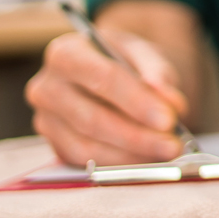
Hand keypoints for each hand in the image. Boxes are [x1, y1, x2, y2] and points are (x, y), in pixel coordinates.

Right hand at [25, 30, 188, 165]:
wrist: (105, 71)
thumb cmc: (123, 60)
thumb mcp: (144, 54)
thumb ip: (158, 74)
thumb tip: (170, 103)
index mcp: (65, 52)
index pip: (102, 78)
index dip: (136, 102)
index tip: (168, 119)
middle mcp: (47, 87)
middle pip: (91, 118)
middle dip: (136, 136)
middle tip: (172, 145)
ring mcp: (46, 119)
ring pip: (86, 146)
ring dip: (129, 155)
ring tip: (164, 154)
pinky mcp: (53, 144)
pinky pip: (83, 162)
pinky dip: (117, 165)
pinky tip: (144, 160)